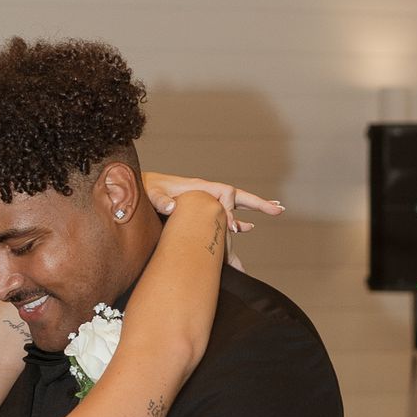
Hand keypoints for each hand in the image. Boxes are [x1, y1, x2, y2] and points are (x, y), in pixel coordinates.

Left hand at [140, 172, 283, 235]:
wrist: (137, 189)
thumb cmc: (145, 191)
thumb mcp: (151, 194)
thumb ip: (161, 199)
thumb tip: (172, 204)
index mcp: (200, 187)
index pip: (226, 195)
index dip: (232, 213)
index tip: (234, 230)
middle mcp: (206, 192)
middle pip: (239, 196)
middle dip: (259, 203)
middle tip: (279, 210)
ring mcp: (205, 201)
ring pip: (235, 206)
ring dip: (255, 209)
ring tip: (276, 210)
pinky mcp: (200, 210)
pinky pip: (225, 215)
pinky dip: (238, 221)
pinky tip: (247, 229)